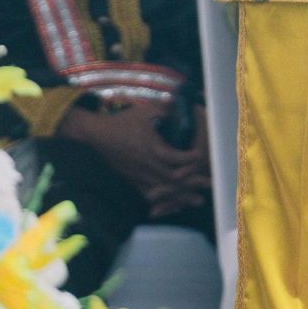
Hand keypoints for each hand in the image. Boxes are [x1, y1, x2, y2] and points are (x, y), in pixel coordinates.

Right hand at [60, 100, 204, 217]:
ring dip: (182, 196)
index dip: (191, 159)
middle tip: (209, 185)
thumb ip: (164, 108)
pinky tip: (175, 207)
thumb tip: (181, 101)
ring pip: (164, 191)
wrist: (98, 135)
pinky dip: (165, 202)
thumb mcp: (144, 110)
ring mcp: (140, 176)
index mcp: (152, 148)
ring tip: (198, 201)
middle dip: (193, 183)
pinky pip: (150, 195)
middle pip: (174, 179)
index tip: (203, 157)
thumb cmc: (122, 121)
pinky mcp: (133, 180)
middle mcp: (148, 166)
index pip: (176, 159)